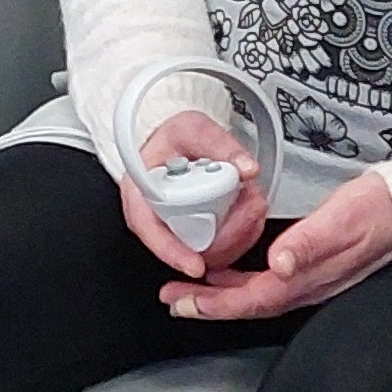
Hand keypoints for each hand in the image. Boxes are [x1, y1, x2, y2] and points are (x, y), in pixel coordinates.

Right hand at [114, 109, 271, 280]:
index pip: (147, 228)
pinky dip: (242, 236)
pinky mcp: (195, 239)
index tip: (196, 263)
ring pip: (208, 253)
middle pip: (186, 246)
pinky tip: (247, 214)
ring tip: (252, 203)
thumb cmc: (176, 140)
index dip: (171, 250)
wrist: (179, 146)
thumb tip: (246, 168)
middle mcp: (153, 218)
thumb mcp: (194, 128)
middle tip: (251, 208)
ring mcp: (175, 231)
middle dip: (225, 235)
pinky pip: (221, 251)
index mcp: (140, 191)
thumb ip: (219, 144)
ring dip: (239, 233)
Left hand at [165, 173, 391, 322]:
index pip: (253, 300)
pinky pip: (269, 283)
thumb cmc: (377, 211)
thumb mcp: (341, 219)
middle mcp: (307, 284)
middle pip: (249, 303)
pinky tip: (230, 271)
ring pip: (256, 294)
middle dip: (208, 304)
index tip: (184, 301)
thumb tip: (280, 263)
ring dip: (221, 294)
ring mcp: (311, 279)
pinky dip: (242, 280)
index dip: (216, 304)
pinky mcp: (313, 267)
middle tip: (173, 298)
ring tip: (190, 290)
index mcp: (308, 277)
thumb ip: (310, 242)